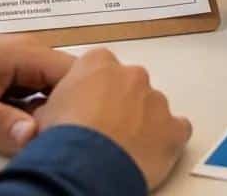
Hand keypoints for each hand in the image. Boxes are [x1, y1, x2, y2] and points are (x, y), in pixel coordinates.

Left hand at [0, 32, 72, 153]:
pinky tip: (33, 128)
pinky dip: (38, 108)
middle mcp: (28, 51)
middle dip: (71, 107)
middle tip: (65, 135)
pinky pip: (35, 89)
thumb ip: (2, 122)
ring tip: (53, 134)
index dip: (83, 99)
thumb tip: (35, 137)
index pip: (73, 72)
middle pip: (67, 80)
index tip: (82, 126)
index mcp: (24, 53)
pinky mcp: (10, 71)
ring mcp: (19, 61)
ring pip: (51, 86)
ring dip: (54, 109)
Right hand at [33, 48, 190, 190]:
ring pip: (154, 106)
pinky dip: (169, 139)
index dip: (96, 89)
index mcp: (99, 62)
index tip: (91, 105)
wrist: (87, 164)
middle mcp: (130, 75)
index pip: (102, 67)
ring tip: (126, 145)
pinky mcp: (173, 128)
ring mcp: (155, 100)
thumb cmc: (65, 137)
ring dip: (144, 121)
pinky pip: (178, 129)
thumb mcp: (47, 110)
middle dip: (122, 102)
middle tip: (107, 127)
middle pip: (130, 84)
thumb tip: (57, 113)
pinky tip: (152, 152)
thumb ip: (61, 100)